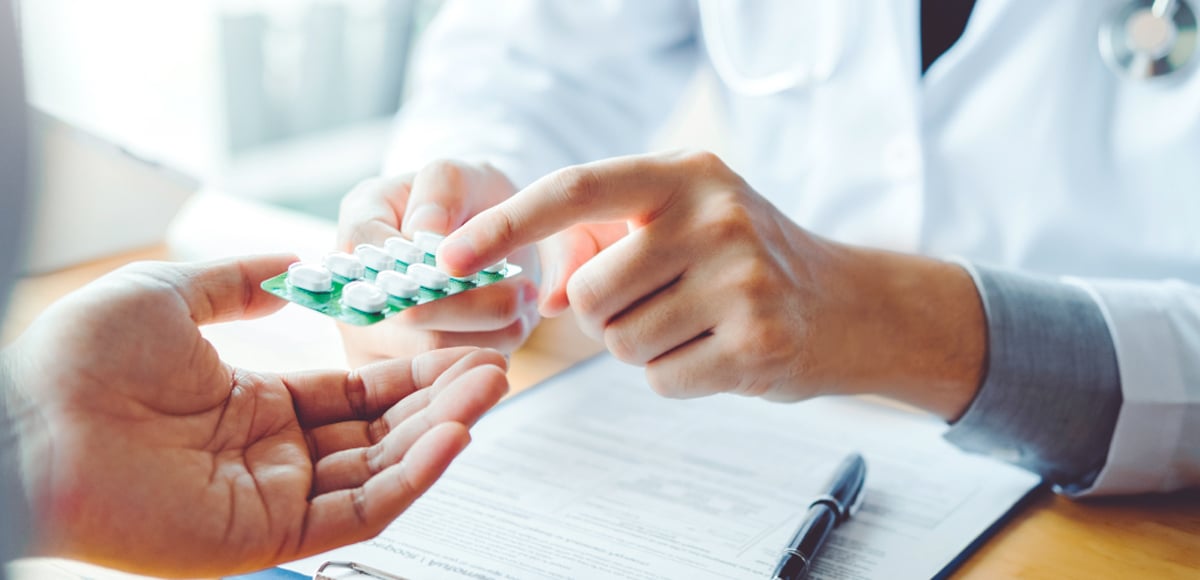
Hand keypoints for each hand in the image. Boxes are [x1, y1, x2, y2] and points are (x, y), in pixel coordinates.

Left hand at [1, 256, 508, 576]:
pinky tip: (452, 438)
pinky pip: (359, 510)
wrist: (22, 421)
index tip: (456, 347)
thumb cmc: (76, 360)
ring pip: (381, 471)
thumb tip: (296, 263)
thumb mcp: (171, 295)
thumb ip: (240, 281)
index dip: (409, 374)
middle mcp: (271, 454)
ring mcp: (272, 497)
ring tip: (488, 391)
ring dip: (440, 433)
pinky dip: (412, 478)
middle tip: (493, 368)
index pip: (355, 394)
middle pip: (381, 432)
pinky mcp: (268, 535)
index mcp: (253, 404)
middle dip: (440, 401)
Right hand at [336, 162, 540, 366]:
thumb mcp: (458, 175)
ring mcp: (373, 340)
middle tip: (522, 293)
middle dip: (472, 307)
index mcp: (357, 232)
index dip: (429, 268)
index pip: (378, 258)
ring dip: (489, 334)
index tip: (476, 263)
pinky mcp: (403, 373)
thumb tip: (424, 235)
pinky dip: (488, 355)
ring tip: (522, 308)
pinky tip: (509, 332)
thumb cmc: (465, 200)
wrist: (482, 237)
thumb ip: (440, 192)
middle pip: (409, 318)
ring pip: (434, 354)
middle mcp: (352, 293)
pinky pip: (448, 378)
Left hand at [437, 151, 985, 418]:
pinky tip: (718, 350)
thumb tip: (540, 295)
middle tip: (656, 303)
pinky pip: (660, 380)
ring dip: (642, 346)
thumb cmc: (747, 260)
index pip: (575, 189)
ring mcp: (741, 279)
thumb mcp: (681, 223)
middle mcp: (715, 216)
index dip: (505, 225)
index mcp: (687, 174)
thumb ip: (603, 243)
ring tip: (695, 323)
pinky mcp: (757, 342)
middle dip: (604, 315)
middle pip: (590, 294)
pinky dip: (676, 376)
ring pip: (621, 343)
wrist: (850, 306)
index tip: (448, 258)